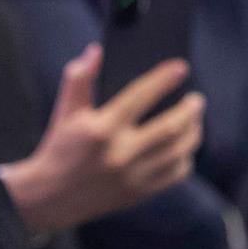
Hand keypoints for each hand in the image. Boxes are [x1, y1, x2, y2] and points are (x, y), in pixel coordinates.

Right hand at [0, 44, 201, 234]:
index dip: (163, 79)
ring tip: (195, 120)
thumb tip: (96, 51)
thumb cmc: (59, 148)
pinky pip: (175, 175)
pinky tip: (184, 148)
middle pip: (170, 128)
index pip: (139, 96)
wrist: (50, 198)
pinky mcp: (138, 194)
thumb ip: (79, 79)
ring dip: (193, 133)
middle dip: (190, 110)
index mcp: (100, 130)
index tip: (181, 68)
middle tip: (197, 99)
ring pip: (178, 153)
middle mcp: (119, 154)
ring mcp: (131, 177)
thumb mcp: (65, 112)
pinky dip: (185, 159)